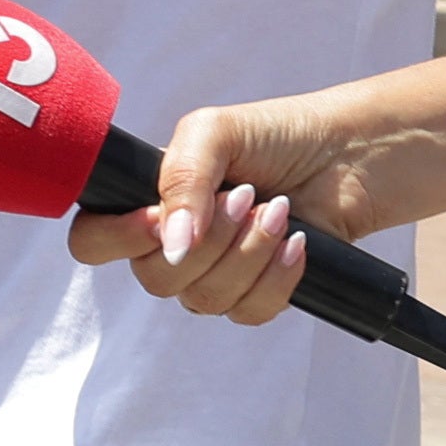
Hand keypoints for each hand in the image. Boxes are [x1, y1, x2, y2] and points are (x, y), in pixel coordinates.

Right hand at [64, 92, 389, 319]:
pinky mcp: (258, 293)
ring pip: (204, 300)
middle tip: (245, 196)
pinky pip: (247, 313)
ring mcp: (214, 273)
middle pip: (155, 279)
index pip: (93, 241)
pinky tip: (297, 243)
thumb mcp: (213, 132)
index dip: (118, 240)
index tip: (159, 219)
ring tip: (278, 210)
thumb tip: (173, 246)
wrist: (352, 154)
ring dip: (249, 254)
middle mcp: (173, 243)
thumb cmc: (278, 134)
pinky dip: (277, 278)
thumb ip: (179, 179)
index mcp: (146, 200)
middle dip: (210, 240)